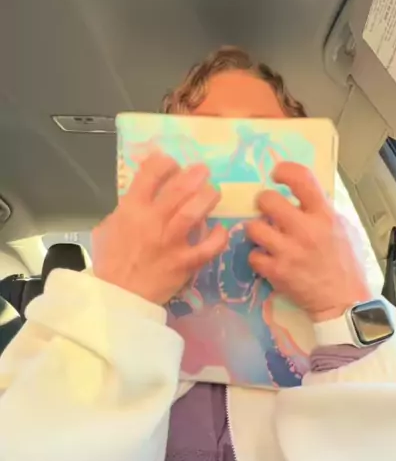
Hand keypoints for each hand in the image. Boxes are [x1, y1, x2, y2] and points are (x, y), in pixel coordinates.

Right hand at [92, 152, 227, 304]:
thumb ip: (128, 209)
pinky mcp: (185, 262)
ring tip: (214, 192)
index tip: (172, 163)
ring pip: (193, 213)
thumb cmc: (112, 261)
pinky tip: (220, 229)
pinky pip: (208, 247)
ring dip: (207, 198)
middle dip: (194, 175)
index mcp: (131, 210)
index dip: (164, 163)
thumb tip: (143, 194)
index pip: (149, 175)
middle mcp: (153, 222)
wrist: (118, 297)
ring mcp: (171, 242)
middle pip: (178, 190)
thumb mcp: (109, 227)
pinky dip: (218, 237)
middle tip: (203, 171)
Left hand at [246, 162, 371, 322]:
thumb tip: (304, 197)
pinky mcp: (276, 272)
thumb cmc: (347, 264)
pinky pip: (253, 255)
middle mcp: (305, 229)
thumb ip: (324, 211)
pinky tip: (268, 259)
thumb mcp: (345, 229)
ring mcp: (288, 251)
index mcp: (324, 215)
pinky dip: (258, 257)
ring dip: (257, 230)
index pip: (301, 178)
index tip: (277, 175)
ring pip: (253, 227)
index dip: (284, 170)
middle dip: (264, 203)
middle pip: (267, 200)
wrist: (344, 302)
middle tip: (268, 213)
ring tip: (266, 237)